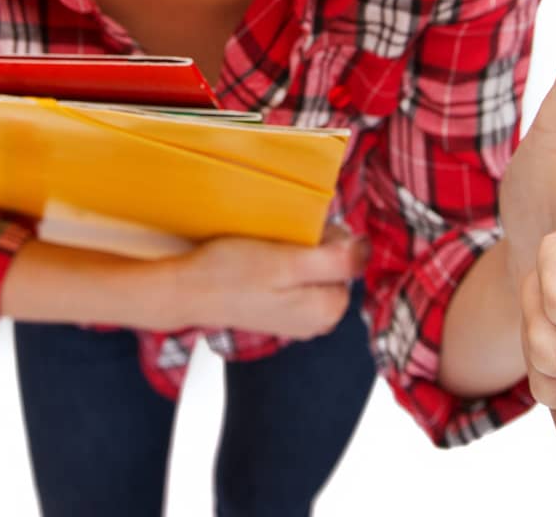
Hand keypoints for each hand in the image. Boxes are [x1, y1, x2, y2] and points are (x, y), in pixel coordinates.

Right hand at [170, 221, 369, 338]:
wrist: (187, 291)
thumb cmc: (232, 273)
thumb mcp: (288, 260)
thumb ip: (334, 261)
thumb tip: (368, 249)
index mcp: (328, 310)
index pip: (351, 259)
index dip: (328, 238)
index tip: (300, 234)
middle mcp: (318, 321)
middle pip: (334, 266)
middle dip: (314, 247)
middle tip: (281, 240)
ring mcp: (298, 319)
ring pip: (314, 270)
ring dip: (298, 253)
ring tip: (269, 249)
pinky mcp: (279, 312)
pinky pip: (295, 279)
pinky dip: (284, 264)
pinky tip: (261, 260)